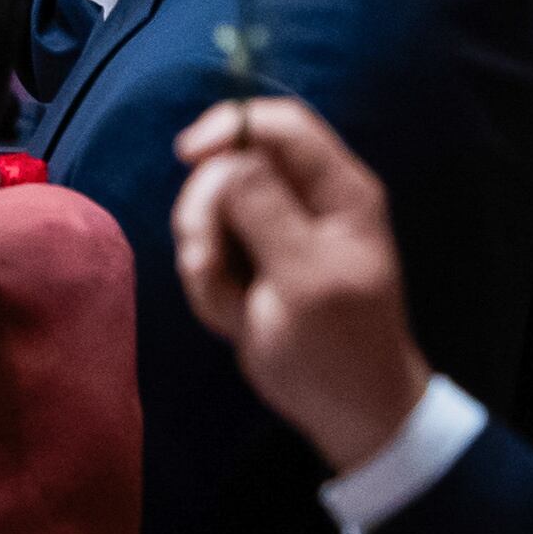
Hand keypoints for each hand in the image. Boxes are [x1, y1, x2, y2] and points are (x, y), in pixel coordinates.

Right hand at [169, 97, 431, 475]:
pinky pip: (201, 250)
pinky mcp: (246, 260)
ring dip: (204, 259)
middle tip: (208, 260)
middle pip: (227, 164)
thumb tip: (229, 161)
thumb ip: (266, 212)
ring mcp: (271, 230)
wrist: (343, 409)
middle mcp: (303, 199)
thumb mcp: (305, 278)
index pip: (280, 124)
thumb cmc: (339, 345)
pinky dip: (207, 286)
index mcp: (337, 191)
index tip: (189, 157)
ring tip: (234, 305)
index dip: (230, 127)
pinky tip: (236, 317)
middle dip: (206, 214)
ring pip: (204, 209)